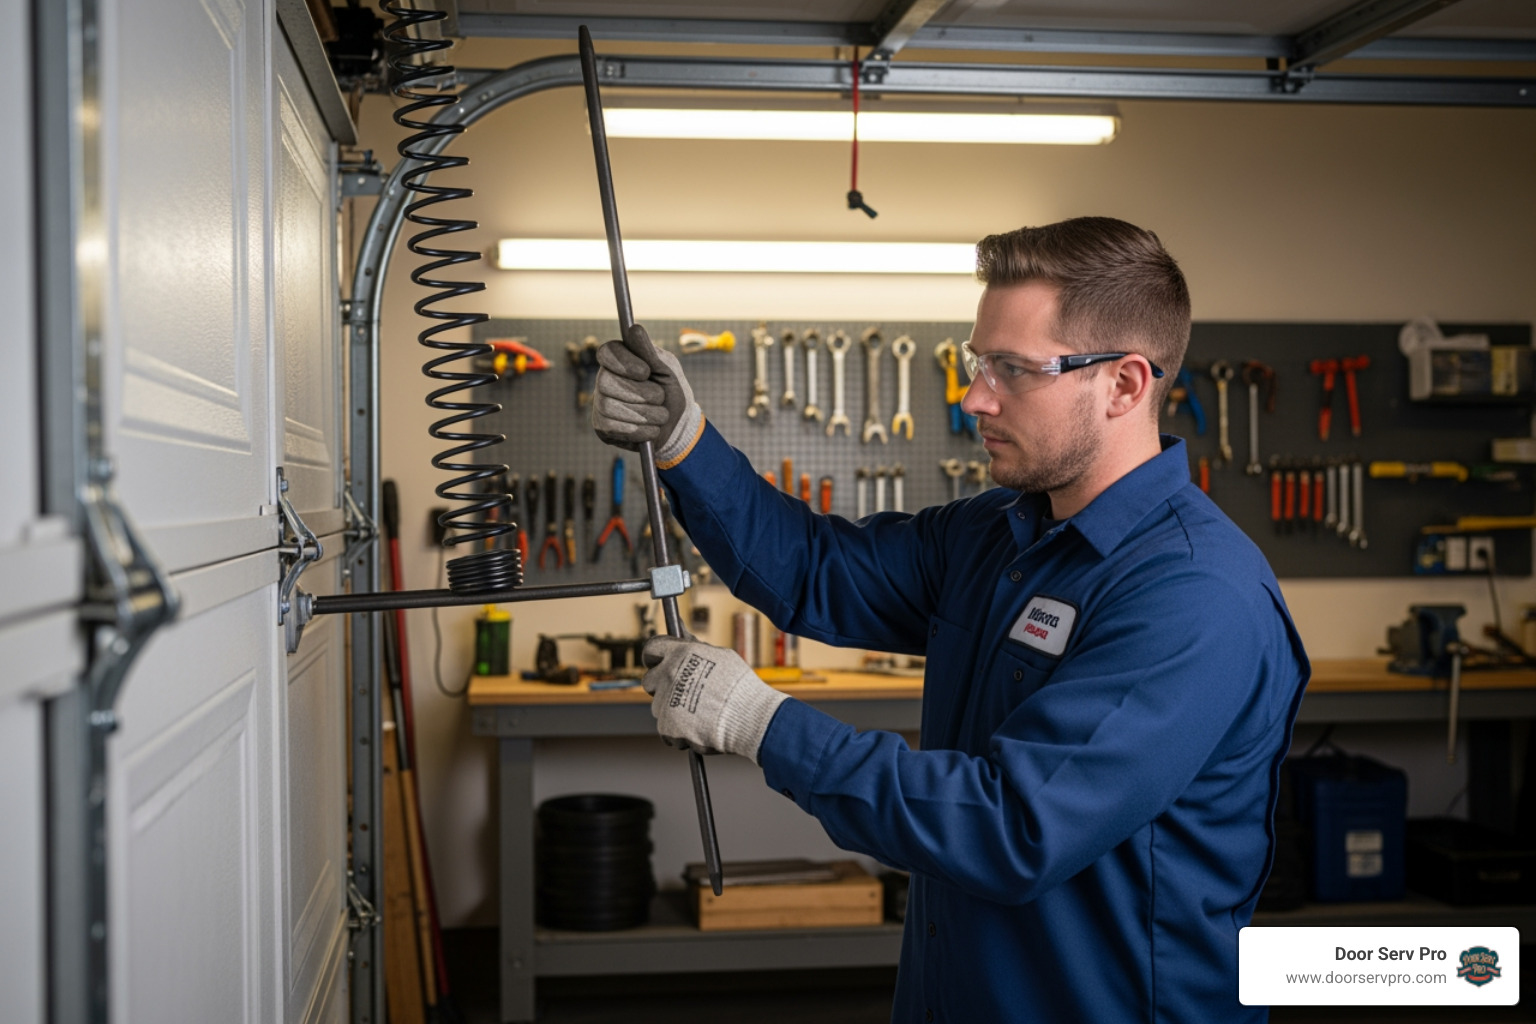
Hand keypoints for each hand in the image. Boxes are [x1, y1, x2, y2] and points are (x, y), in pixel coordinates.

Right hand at [591, 323, 702, 466]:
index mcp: (619, 360)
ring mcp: (600, 404)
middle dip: (640, 393)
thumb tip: (634, 328)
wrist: (678, 426)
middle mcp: (604, 380)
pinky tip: (652, 429)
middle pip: (606, 382)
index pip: (606, 352)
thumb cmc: (672, 391)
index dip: (623, 362)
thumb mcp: (667, 369)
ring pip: (609, 407)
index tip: (645, 372)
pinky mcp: (602, 427)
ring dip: (645, 414)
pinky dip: (640, 430)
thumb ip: (649, 352)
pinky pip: (613, 427)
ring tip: (661, 415)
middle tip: (660, 397)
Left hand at [641, 634, 787, 764]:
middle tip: (679, 693)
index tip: (656, 663)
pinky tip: (698, 730)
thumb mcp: (720, 656)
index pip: (652, 649)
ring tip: (699, 715)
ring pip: (659, 707)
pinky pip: (666, 730)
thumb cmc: (740, 687)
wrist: (748, 718)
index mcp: (679, 654)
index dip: (653, 657)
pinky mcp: (667, 726)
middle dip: (660, 687)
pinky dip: (679, 732)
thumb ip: (695, 649)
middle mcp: (667, 676)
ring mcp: (665, 702)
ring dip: (672, 711)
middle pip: (650, 681)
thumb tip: (682, 637)